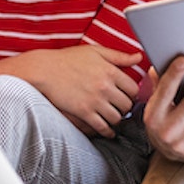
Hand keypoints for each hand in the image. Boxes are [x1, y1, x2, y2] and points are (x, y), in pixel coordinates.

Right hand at [0, 44, 141, 137]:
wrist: (44, 70)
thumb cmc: (68, 59)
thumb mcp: (95, 51)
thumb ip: (119, 56)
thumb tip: (139, 57)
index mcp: (110, 71)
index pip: (133, 88)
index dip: (133, 94)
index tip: (129, 95)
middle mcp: (105, 87)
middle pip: (127, 105)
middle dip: (126, 107)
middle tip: (122, 107)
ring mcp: (95, 101)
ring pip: (117, 117)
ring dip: (118, 119)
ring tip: (115, 116)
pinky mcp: (83, 113)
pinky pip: (102, 127)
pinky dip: (108, 131)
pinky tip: (109, 131)